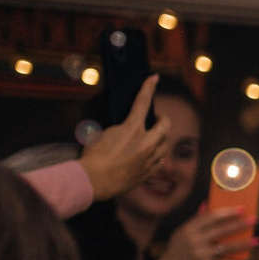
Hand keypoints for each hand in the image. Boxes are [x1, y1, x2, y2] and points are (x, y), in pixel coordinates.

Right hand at [77, 77, 174, 200]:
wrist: (94, 180)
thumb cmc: (93, 156)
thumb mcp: (101, 133)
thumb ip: (118, 128)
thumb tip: (124, 128)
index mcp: (132, 129)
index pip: (142, 102)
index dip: (149, 88)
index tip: (154, 78)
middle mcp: (146, 143)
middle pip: (165, 125)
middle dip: (162, 119)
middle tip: (156, 118)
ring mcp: (150, 159)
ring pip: (165, 144)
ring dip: (161, 137)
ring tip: (153, 137)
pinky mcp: (148, 172)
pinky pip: (160, 161)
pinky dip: (158, 155)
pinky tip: (152, 155)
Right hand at [163, 208, 253, 259]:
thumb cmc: (177, 250)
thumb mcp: (181, 233)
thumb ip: (195, 220)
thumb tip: (206, 204)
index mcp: (189, 229)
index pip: (210, 217)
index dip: (227, 212)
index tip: (241, 209)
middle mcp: (195, 240)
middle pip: (221, 230)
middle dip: (239, 225)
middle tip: (254, 220)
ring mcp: (200, 254)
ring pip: (227, 247)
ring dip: (243, 244)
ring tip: (257, 239)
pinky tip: (245, 257)